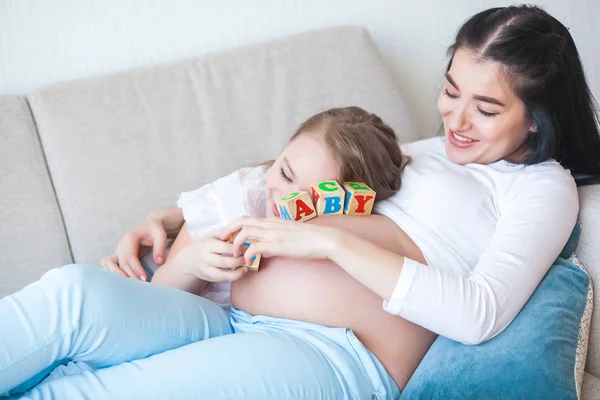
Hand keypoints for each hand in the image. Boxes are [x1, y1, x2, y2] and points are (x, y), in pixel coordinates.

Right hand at [100, 213, 168, 280]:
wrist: (149, 224)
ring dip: (118, 275)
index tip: (145, 279)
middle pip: (122, 262)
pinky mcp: (118, 254)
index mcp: (130, 237)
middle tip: (141, 285)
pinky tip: (120, 280)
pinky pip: (108, 263)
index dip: (136, 268)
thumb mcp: (160, 235)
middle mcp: (121, 244)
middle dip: (130, 275)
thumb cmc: (155, 229)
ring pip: (111, 264)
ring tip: (130, 285)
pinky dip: (112, 271)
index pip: (130, 256)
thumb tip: (158, 262)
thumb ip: (160, 248)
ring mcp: (118, 250)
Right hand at [169, 228, 248, 281]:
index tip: (248, 248)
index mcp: (208, 245)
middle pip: (225, 262)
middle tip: (250, 258)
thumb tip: (242, 231)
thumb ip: (226, 233)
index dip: (238, 249)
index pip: (226, 248)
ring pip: (223, 275)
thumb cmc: (205, 245)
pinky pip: (222, 279)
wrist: (188, 260)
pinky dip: (233, 277)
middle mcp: (206, 258)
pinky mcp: (208, 278)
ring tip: (246, 268)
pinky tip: (240, 272)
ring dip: (238, 273)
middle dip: (239, 261)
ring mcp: (206, 270)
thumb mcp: (213, 236)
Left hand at [219, 216, 339, 265]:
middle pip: (241, 221)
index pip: (247, 218)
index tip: (228, 236)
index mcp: (272, 221)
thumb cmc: (309, 239)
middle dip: (229, 230)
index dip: (234, 226)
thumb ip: (275, 238)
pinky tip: (247, 262)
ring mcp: (273, 233)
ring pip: (245, 231)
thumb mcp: (289, 235)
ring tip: (234, 254)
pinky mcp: (277, 244)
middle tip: (223, 242)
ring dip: (236, 242)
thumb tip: (265, 248)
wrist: (324, 239)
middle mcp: (270, 224)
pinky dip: (247, 254)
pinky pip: (255, 247)